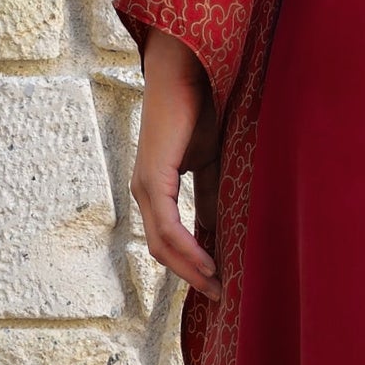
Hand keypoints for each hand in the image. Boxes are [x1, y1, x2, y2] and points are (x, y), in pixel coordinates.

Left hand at [131, 29, 222, 297]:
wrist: (189, 68)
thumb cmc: (202, 106)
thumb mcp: (212, 161)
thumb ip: (212, 194)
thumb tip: (218, 228)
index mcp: (156, 186)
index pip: (168, 238)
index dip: (192, 263)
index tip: (218, 283)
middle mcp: (144, 190)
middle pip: (161, 250)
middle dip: (191, 276)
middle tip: (220, 296)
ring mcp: (144, 185)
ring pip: (161, 244)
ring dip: (190, 269)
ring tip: (218, 286)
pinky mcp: (152, 178)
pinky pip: (168, 226)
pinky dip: (188, 249)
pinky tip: (209, 263)